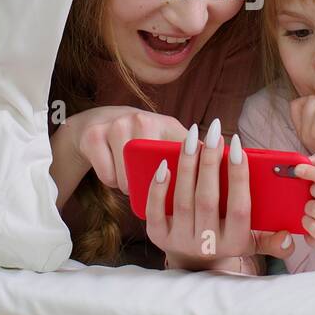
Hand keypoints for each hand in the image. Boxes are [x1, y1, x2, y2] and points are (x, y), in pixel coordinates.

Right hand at [66, 106, 185, 195]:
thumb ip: (194, 152)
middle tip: (149, 186)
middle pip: (152, 174)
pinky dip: (111, 181)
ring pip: (127, 179)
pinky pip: (107, 176)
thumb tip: (221, 167)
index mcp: (166, 124)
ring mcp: (115, 125)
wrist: (100, 120)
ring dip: (129, 186)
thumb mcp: (169, 138)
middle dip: (151, 188)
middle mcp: (141, 119)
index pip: (184, 155)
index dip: (187, 177)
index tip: (188, 194)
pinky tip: (114, 171)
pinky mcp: (93, 136)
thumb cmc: (143, 136)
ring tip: (131, 178)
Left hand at [145, 118, 295, 269]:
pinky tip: (164, 164)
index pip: (239, 207)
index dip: (239, 176)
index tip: (237, 146)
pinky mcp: (159, 237)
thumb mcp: (252, 244)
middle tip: (213, 132)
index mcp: (234, 241)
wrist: (195, 266)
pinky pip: (155, 211)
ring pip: (182, 199)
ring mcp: (181, 240)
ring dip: (187, 165)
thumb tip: (289, 236)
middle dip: (210, 162)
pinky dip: (158, 188)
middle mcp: (207, 243)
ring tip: (192, 138)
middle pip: (207, 199)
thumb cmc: (228, 241)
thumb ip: (272, 241)